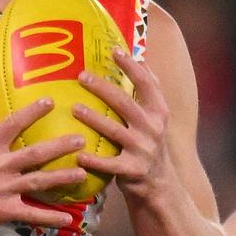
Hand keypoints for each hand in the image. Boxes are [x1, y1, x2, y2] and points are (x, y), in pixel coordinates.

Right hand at [0, 101, 88, 233]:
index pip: (11, 125)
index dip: (31, 113)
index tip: (50, 102)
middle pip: (34, 154)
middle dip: (59, 147)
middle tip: (80, 140)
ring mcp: (2, 189)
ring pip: (38, 181)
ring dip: (61, 178)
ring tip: (82, 173)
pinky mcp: (4, 211)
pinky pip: (31, 214)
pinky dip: (49, 217)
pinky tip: (68, 218)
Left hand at [73, 49, 174, 199]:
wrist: (160, 184)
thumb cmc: (150, 143)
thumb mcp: (157, 118)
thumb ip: (149, 91)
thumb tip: (140, 58)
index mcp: (159, 112)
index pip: (146, 83)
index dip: (131, 66)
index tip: (114, 51)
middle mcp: (153, 128)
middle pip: (125, 103)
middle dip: (102, 88)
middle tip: (81, 75)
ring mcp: (143, 150)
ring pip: (114, 130)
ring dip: (93, 118)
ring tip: (74, 108)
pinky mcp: (132, 170)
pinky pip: (109, 164)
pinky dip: (94, 160)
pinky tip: (78, 154)